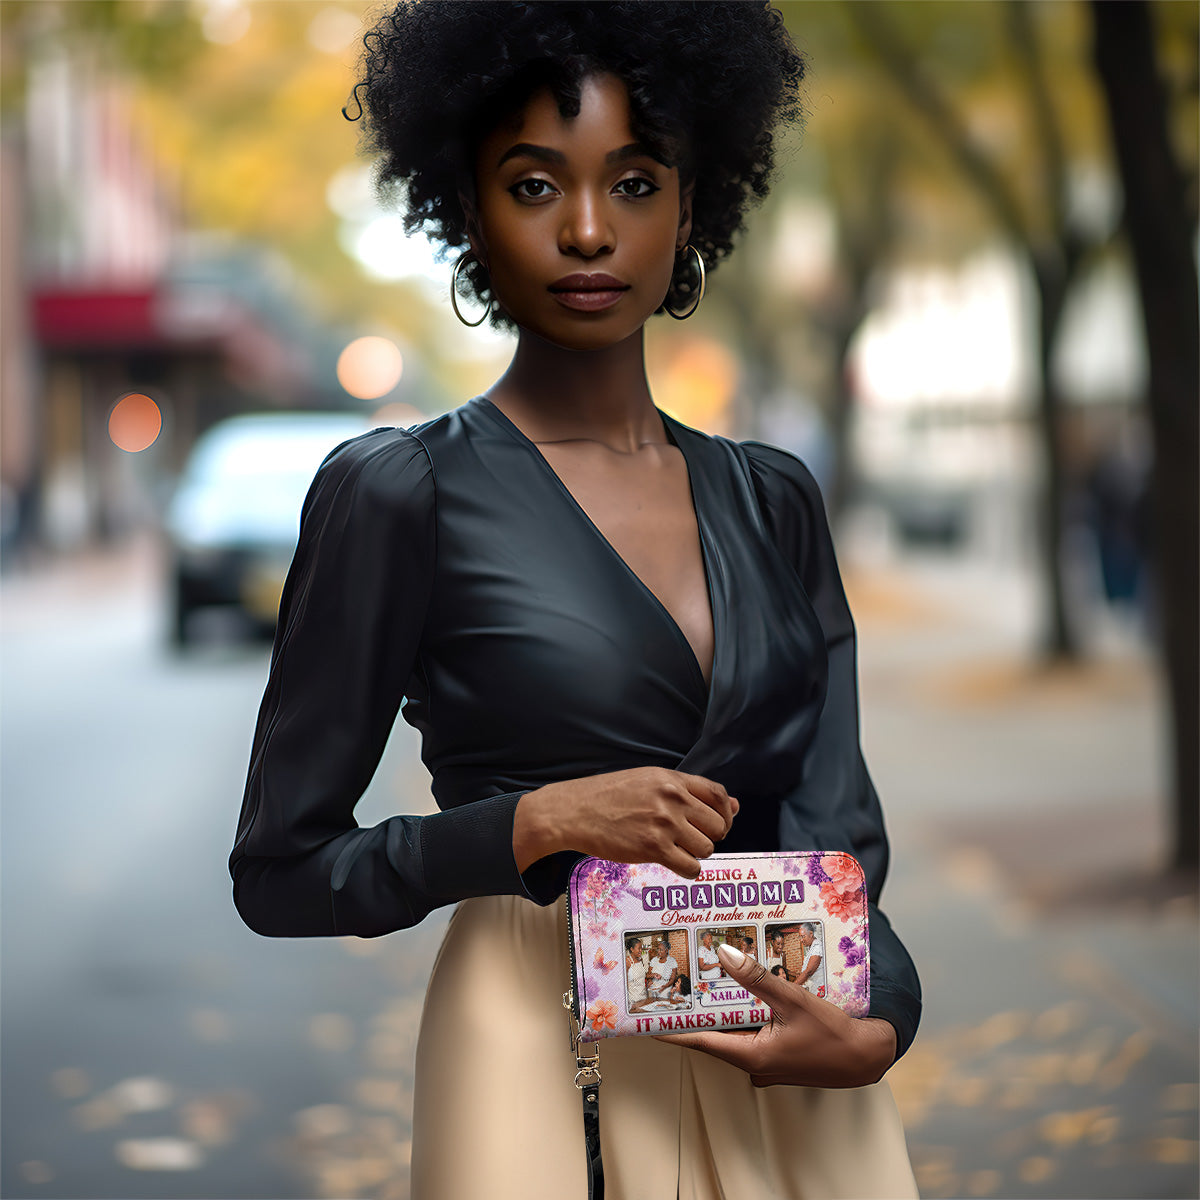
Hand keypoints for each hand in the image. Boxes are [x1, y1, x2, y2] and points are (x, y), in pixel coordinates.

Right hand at [513, 767, 736, 876]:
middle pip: (717, 825)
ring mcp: (663, 823)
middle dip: (709, 836)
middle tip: (689, 839)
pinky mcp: (653, 848)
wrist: (573, 811)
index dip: (725, 813)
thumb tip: (734, 805)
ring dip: (695, 853)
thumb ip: (688, 792)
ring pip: (706, 848)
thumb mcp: (648, 781)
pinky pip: (691, 867)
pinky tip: (673, 863)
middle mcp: (672, 798)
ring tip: (674, 849)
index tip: (718, 823)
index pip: (718, 794)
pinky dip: (688, 870)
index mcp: (671, 779)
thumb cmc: (607, 796)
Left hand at [657, 943, 896, 1087]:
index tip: (644, 1017)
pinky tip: (741, 990)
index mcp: (750, 1056)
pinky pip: (749, 1032)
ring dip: (719, 1008)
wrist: (867, 1057)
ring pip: (731, 1031)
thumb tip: (724, 956)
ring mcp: (764, 1061)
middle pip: (712, 1033)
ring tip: (700, 980)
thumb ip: (757, 978)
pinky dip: (742, 1013)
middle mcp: (752, 1063)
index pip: (698, 1039)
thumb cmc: (834, 1035)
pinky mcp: (776, 1056)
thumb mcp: (794, 1001)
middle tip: (671, 985)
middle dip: (694, 1009)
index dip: (669, 1027)